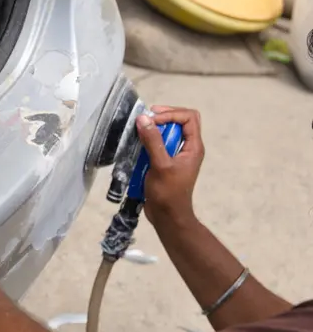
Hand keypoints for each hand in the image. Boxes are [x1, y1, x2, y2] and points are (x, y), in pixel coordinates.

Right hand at [136, 106, 204, 227]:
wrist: (167, 217)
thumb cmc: (168, 193)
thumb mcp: (160, 165)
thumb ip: (152, 141)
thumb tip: (144, 118)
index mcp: (193, 147)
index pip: (189, 117)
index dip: (171, 114)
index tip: (153, 120)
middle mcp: (187, 148)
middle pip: (180, 121)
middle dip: (163, 118)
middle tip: (145, 119)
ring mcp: (176, 155)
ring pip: (168, 133)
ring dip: (153, 130)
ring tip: (139, 131)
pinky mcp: (165, 162)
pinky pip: (159, 145)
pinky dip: (148, 142)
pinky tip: (138, 146)